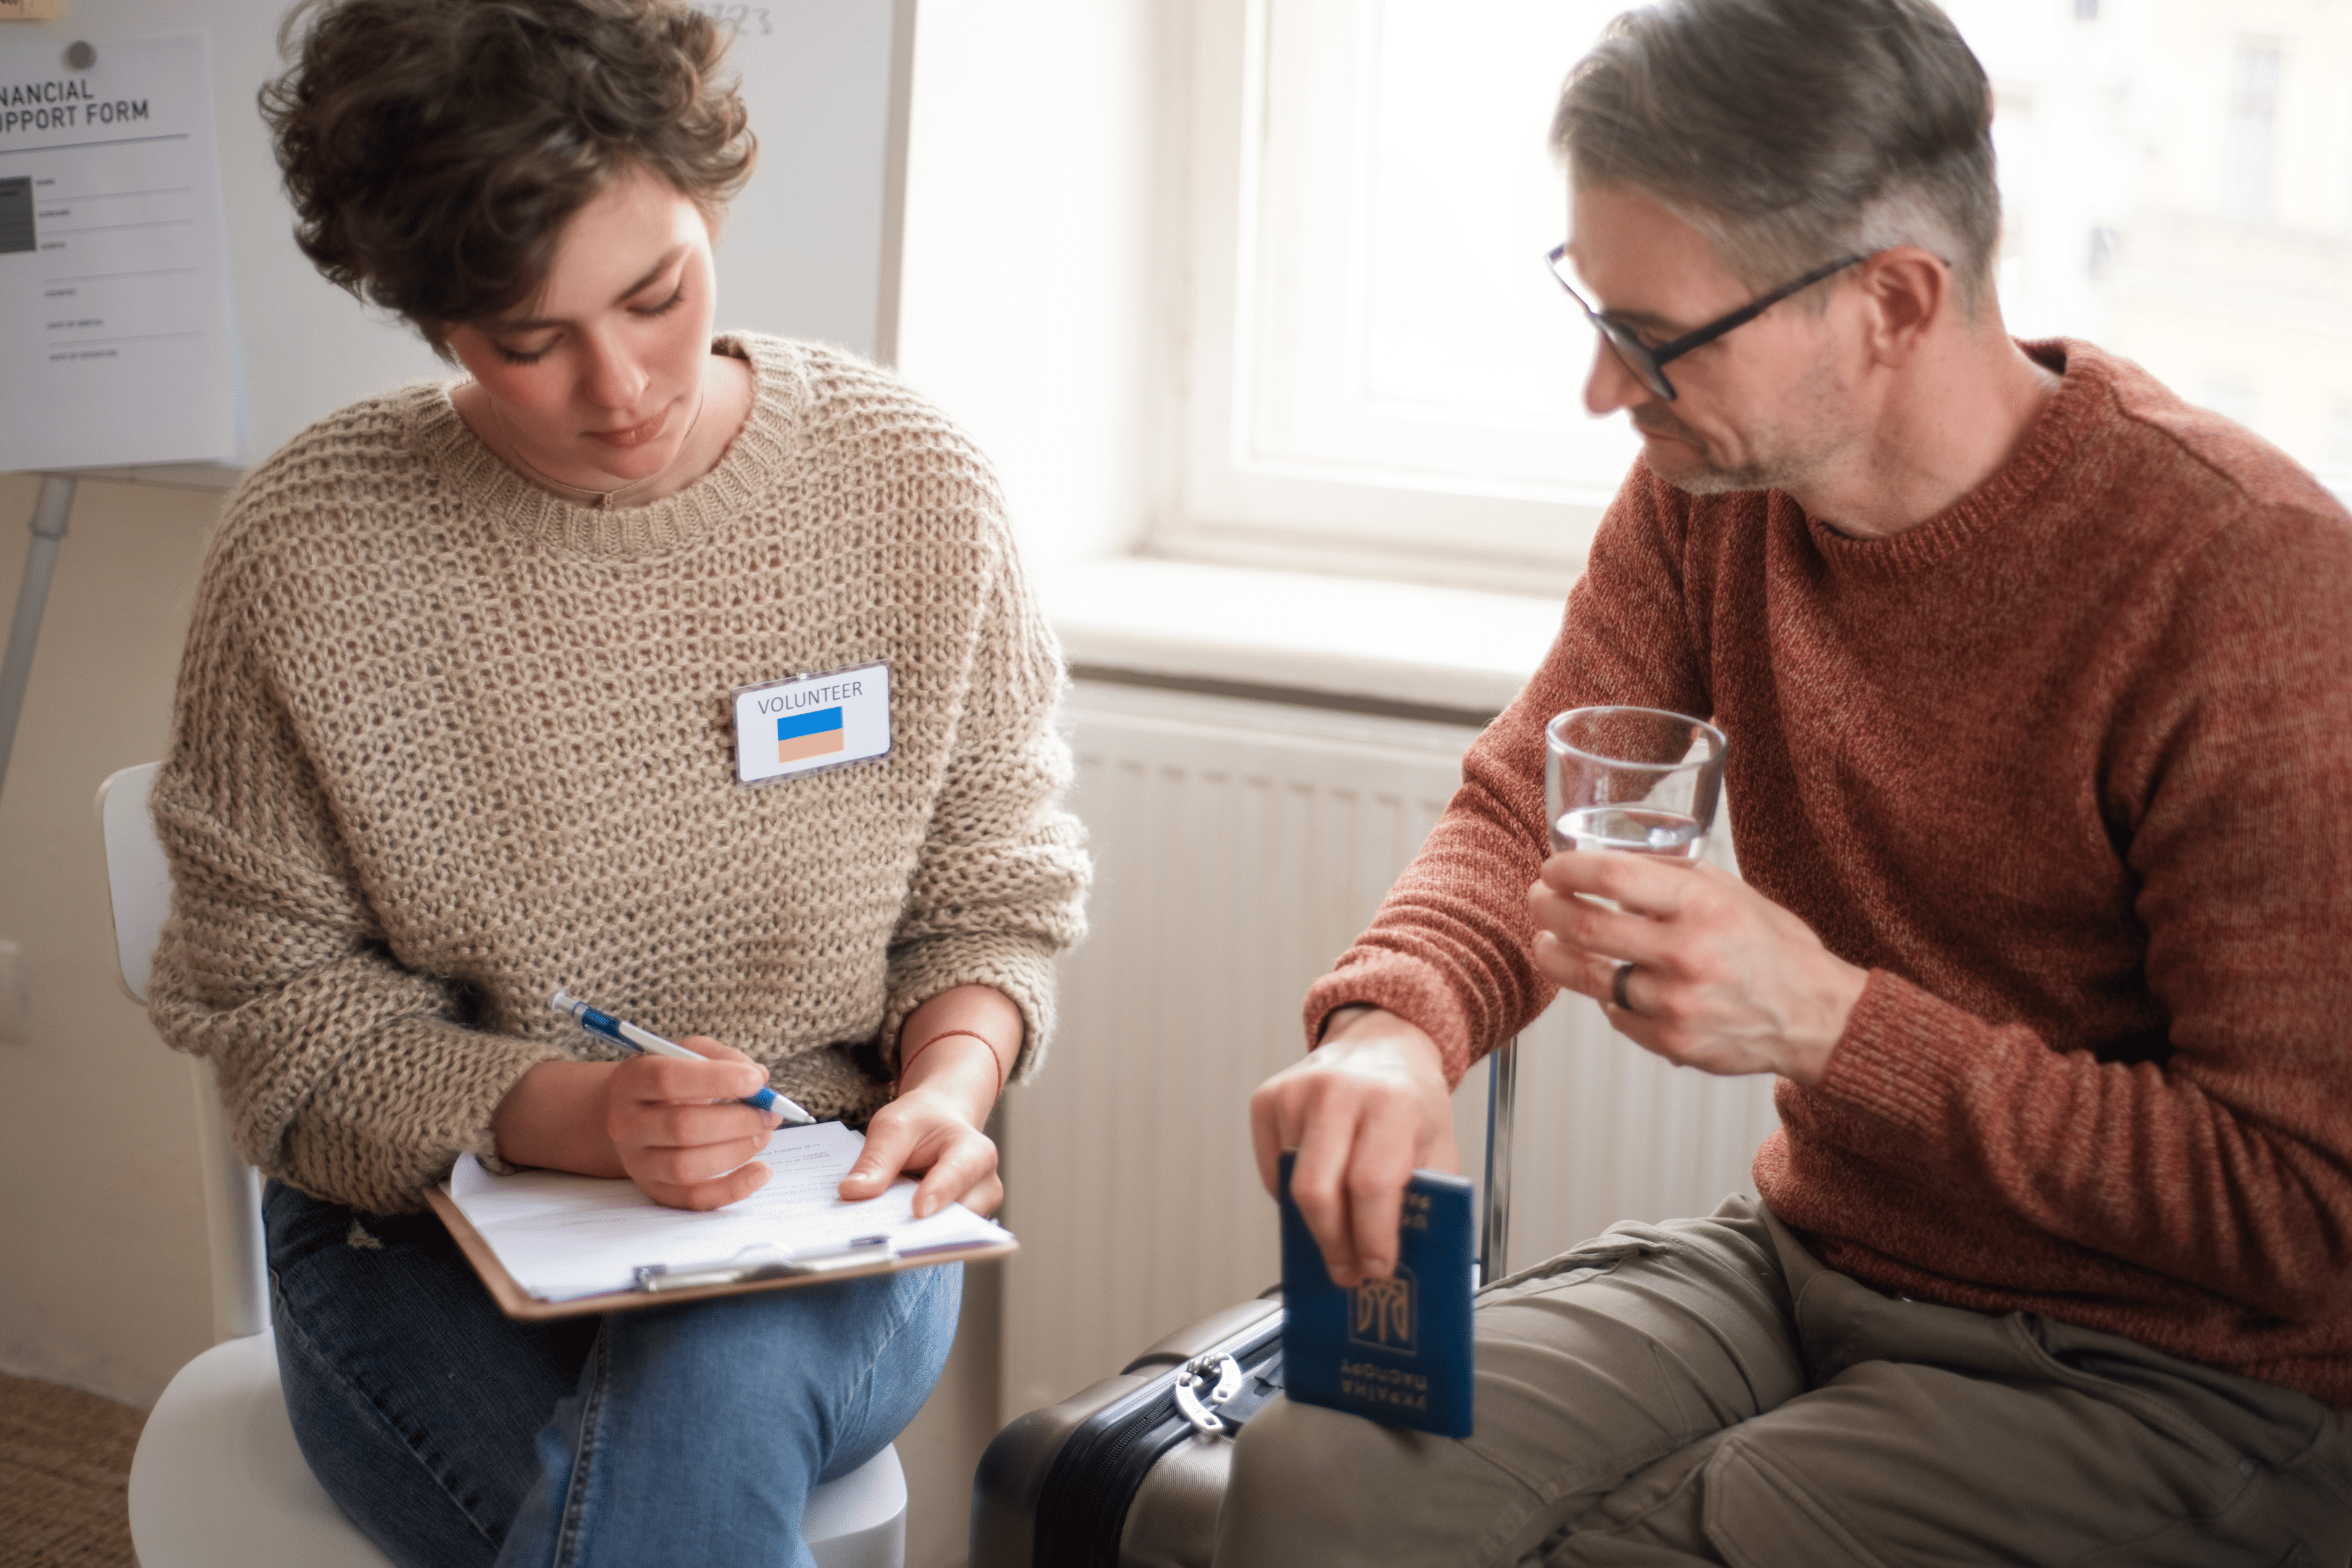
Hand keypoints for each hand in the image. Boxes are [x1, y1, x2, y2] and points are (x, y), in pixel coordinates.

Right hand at [605, 1038, 783, 1209]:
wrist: (635, 1113)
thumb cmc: (672, 1080)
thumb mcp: (688, 1054)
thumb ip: (722, 1057)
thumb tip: (758, 1076)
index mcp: (631, 1080)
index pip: (666, 1078)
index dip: (716, 1078)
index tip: (756, 1081)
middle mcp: (626, 1124)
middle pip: (682, 1127)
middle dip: (738, 1120)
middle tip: (769, 1113)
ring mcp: (637, 1161)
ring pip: (687, 1167)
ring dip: (738, 1151)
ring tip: (763, 1134)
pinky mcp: (655, 1189)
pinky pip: (693, 1199)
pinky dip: (733, 1189)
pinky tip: (761, 1171)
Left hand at [838, 985, 1018, 1216]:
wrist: (939, 1125)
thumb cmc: (921, 1123)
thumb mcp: (893, 1127)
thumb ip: (876, 1159)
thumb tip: (852, 1191)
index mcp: (974, 1151)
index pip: (959, 1174)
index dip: (939, 1192)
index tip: (918, 1211)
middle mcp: (984, 1184)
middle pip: (959, 1215)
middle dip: (923, 1226)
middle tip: (885, 1236)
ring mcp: (976, 1209)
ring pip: (948, 1234)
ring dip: (915, 1237)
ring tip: (880, 1238)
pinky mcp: (961, 1226)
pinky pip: (937, 1239)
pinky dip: (912, 1239)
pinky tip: (887, 1237)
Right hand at [1249, 1007, 1458, 1287]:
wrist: (1381, 1041)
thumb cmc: (1410, 1097)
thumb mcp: (1437, 1144)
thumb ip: (1427, 1198)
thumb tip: (1409, 1259)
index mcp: (1392, 1103)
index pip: (1371, 1185)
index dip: (1372, 1237)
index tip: (1376, 1266)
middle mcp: (1339, 1093)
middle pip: (1317, 1191)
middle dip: (1332, 1244)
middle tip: (1346, 1269)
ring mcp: (1297, 1093)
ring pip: (1291, 1186)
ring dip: (1315, 1222)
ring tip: (1338, 1232)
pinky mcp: (1268, 1099)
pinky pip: (1272, 1169)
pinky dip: (1291, 1193)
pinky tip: (1320, 1186)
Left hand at [1528, 851, 1867, 1084]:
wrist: (1814, 1018)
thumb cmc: (1772, 949)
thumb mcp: (1731, 893)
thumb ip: (1672, 877)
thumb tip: (1608, 860)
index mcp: (1703, 905)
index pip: (1612, 876)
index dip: (1568, 869)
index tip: (1552, 868)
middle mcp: (1687, 953)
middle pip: (1585, 926)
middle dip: (1547, 908)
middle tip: (1538, 900)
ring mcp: (1675, 1003)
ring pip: (1588, 977)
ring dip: (1555, 955)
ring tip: (1547, 942)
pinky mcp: (1670, 1042)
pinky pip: (1614, 1014)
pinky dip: (1607, 998)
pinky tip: (1614, 985)